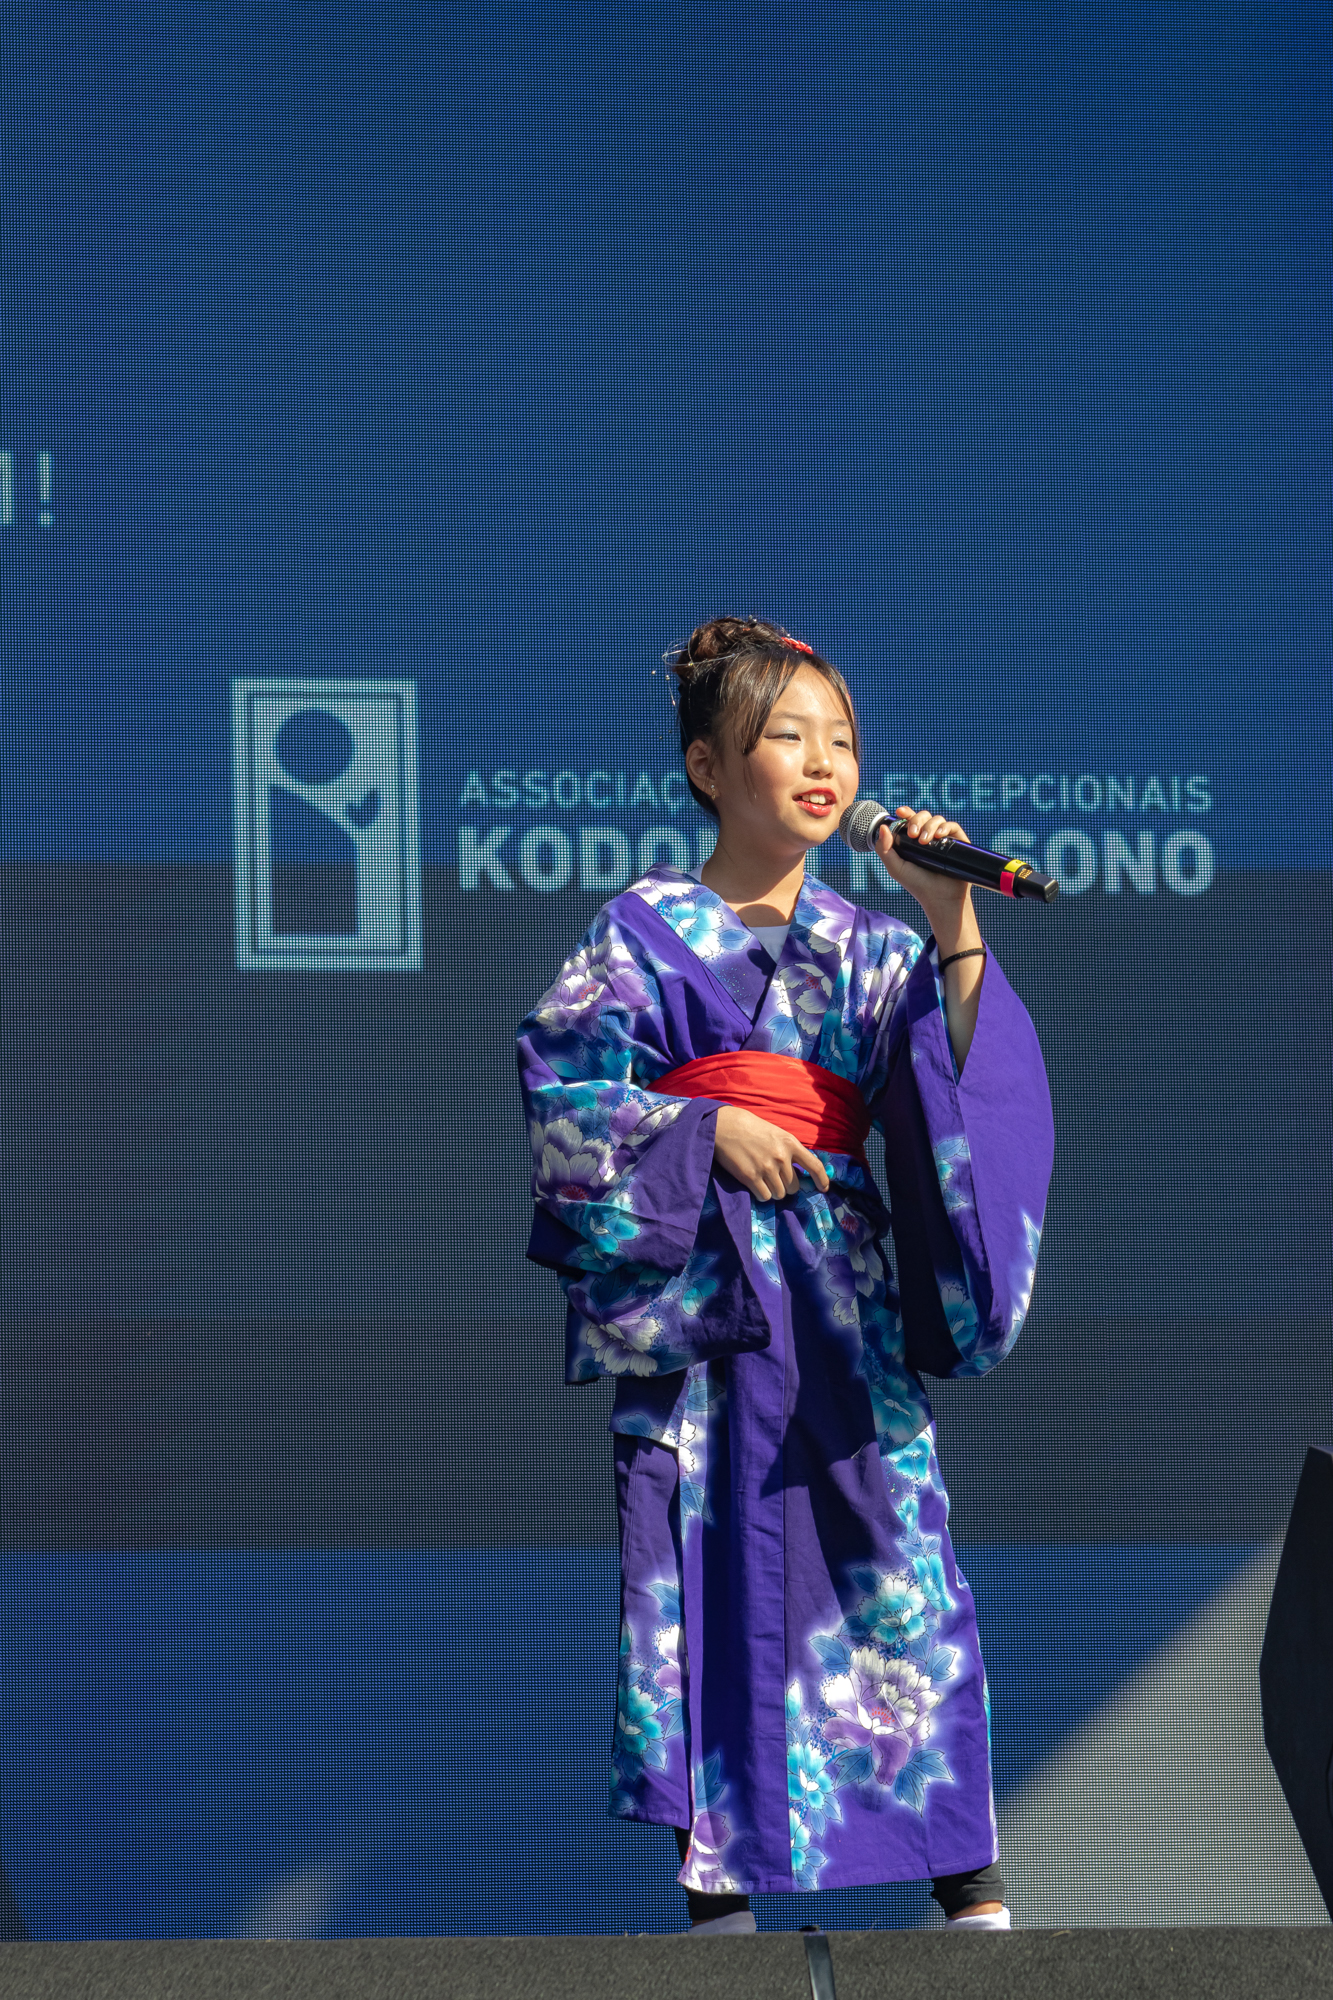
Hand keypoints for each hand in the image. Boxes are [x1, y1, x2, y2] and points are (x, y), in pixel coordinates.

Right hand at [712, 1105, 829, 1201]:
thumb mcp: (776, 1133)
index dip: (821, 1180)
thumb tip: (799, 1171)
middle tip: (774, 1178)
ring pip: (780, 1194)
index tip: (823, 1189)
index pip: (814, 1165)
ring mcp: (766, 1168)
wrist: (724, 1126)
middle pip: (794, 1186)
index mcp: (790, 1143)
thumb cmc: (750, 1128)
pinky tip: (755, 1184)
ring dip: (773, 1191)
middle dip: (786, 1186)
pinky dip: (762, 1194)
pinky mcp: (751, 1177)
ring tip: (763, 1180)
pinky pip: (765, 1196)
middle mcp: (781, 1157)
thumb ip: (789, 1150)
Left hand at [874, 806, 973, 920]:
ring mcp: (943, 840)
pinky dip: (945, 827)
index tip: (900, 812)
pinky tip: (939, 835)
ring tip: (925, 841)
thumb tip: (883, 827)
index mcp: (913, 841)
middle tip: (912, 833)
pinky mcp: (957, 843)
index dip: (906, 813)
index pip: (910, 821)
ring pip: (937, 819)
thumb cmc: (917, 884)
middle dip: (916, 820)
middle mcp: (929, 838)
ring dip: (929, 826)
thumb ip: (884, 850)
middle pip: (923, 816)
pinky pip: (952, 826)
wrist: (940, 897)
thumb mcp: (895, 868)